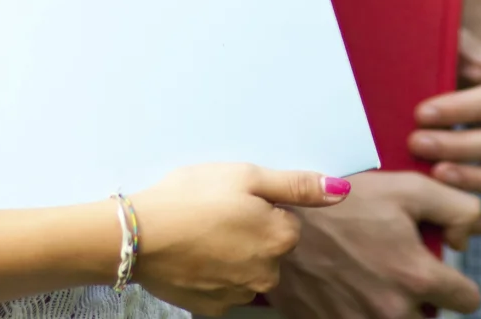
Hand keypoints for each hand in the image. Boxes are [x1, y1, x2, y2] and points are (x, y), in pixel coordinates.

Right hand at [128, 164, 348, 315]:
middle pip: (270, 248)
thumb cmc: (193, 196)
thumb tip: (342, 190)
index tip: (235, 200)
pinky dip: (212, 276)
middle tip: (215, 214)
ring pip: (248, 270)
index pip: (288, 220)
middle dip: (250, 233)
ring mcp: (239, 294)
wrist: (138, 235)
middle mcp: (268, 273)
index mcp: (281, 237)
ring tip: (200, 234)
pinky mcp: (212, 308)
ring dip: (233, 255)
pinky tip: (192, 257)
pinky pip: (223, 289)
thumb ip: (296, 185)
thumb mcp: (247, 176)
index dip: (262, 206)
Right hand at [268, 171, 480, 318]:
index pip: (469, 301)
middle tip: (402, 271)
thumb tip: (463, 242)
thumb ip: (457, 209)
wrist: (280, 219)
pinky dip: (362, 313)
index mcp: (417, 276)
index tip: (444, 272)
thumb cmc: (344, 201)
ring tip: (376, 280)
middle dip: (424, 299)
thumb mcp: (408, 188)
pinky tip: (351, 289)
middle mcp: (393, 311)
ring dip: (395, 309)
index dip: (461, 284)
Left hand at [406, 31, 480, 236]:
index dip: (457, 110)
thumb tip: (412, 29)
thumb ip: (447, 43)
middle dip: (459, 146)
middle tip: (416, 145)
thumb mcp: (461, 47)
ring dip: (474, 182)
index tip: (419, 113)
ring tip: (434, 179)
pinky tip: (453, 225)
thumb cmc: (464, 66)